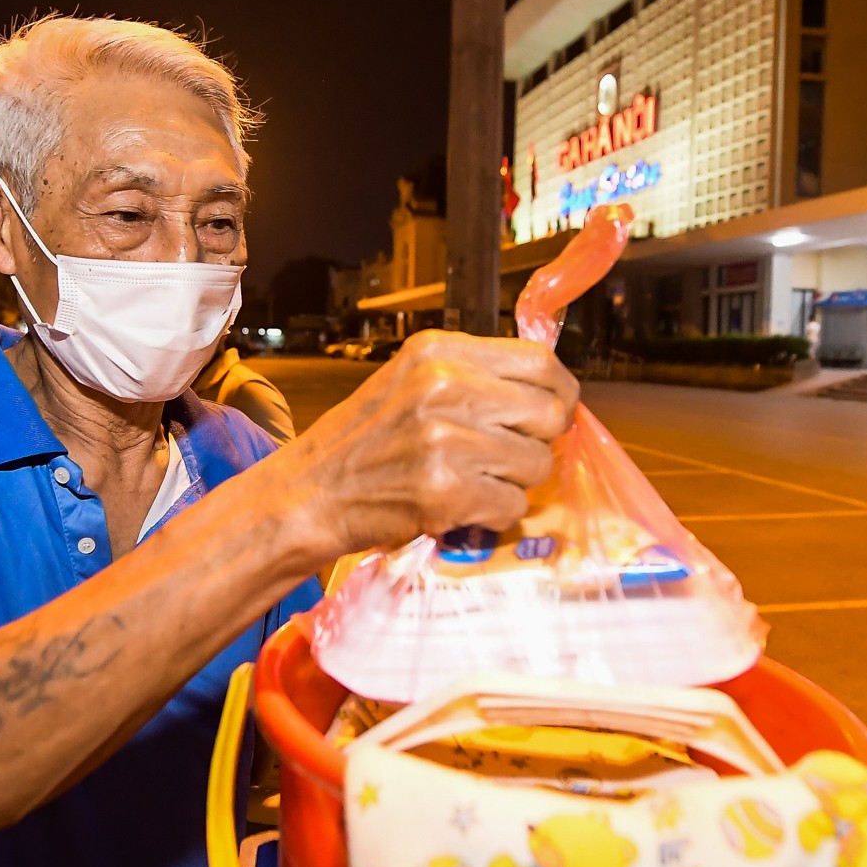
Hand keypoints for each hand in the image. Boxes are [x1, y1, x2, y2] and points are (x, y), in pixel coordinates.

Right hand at [276, 330, 578, 556]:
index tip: (549, 414)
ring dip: (513, 483)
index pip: (541, 361)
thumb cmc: (361, 446)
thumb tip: (548, 395)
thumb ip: (472, 378)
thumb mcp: (409, 383)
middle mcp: (444, 386)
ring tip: (471, 482)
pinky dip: (493, 515)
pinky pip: (512, 505)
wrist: (308, 495)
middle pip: (550, 413)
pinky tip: (459, 507)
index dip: (558, 393)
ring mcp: (445, 439)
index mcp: (438, 352)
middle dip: (538, 442)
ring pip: (537, 463)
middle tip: (505, 457)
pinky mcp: (446, 489)